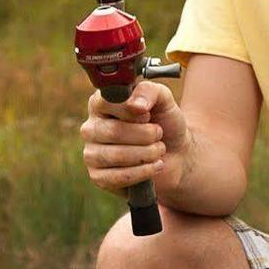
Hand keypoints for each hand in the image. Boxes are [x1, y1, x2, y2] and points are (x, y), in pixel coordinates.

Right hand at [80, 78, 188, 197]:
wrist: (177, 154)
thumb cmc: (164, 123)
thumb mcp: (163, 99)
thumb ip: (149, 91)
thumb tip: (135, 105)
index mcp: (101, 104)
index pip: (104, 102)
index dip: (130, 110)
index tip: (147, 114)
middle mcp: (91, 127)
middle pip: (112, 132)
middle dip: (145, 134)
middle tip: (159, 133)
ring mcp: (92, 153)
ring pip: (114, 155)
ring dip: (146, 153)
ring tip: (159, 150)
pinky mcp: (98, 177)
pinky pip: (115, 177)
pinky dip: (142, 172)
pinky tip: (155, 166)